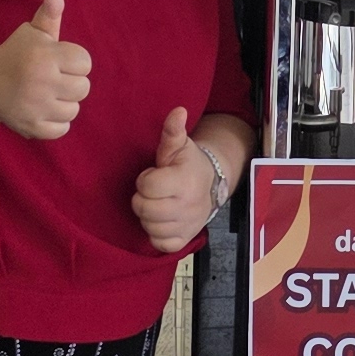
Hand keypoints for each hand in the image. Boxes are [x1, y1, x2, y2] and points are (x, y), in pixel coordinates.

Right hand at [0, 0, 93, 140]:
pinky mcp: (32, 127)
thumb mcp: (33, 31)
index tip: (58, 60)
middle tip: (52, 78)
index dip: (74, 61)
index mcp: (44, 55)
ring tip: (47, 94)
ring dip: (64, 102)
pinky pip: (63, 128)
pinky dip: (56, 121)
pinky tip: (43, 109)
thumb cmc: (17, 54)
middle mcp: (41, 81)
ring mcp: (36, 107)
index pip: (85, 62)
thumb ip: (50, 12)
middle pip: (84, 87)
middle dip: (71, 82)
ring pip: (74, 109)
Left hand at [131, 106, 220, 253]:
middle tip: (153, 191)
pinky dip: (156, 234)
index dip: (145, 179)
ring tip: (157, 204)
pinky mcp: (184, 241)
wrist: (212, 186)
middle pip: (144, 208)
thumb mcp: (180, 145)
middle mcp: (186, 207)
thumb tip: (178, 111)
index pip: (146, 186)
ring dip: (148, 216)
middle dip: (142, 198)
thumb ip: (173, 130)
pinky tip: (161, 220)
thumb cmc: (188, 164)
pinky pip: (159, 244)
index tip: (154, 175)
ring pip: (149, 227)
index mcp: (183, 182)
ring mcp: (186, 226)